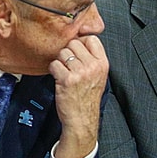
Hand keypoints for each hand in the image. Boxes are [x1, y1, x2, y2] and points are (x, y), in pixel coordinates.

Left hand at [48, 35, 108, 157]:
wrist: (82, 119)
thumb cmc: (87, 98)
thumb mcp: (98, 76)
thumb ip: (92, 59)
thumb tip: (79, 41)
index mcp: (103, 64)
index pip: (91, 39)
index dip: (81, 42)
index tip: (77, 51)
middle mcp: (93, 66)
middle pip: (74, 43)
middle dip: (69, 52)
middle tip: (69, 65)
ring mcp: (80, 73)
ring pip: (63, 52)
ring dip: (60, 62)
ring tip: (64, 73)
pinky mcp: (67, 79)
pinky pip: (54, 64)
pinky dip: (53, 71)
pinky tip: (59, 79)